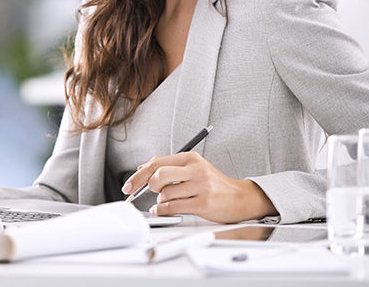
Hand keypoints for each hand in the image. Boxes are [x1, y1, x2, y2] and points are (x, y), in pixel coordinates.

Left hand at [121, 151, 276, 222]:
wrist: (240, 198)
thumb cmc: (214, 183)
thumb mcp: (193, 168)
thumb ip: (169, 166)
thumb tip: (143, 167)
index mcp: (191, 158)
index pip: (157, 162)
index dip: (139, 175)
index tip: (129, 184)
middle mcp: (195, 169)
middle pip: (159, 176)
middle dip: (150, 186)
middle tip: (155, 191)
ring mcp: (200, 186)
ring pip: (165, 194)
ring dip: (161, 201)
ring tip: (169, 201)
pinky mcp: (203, 203)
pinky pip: (173, 207)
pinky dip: (163, 210)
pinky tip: (163, 210)